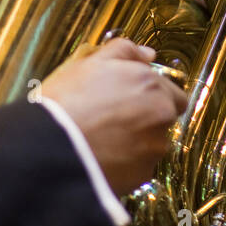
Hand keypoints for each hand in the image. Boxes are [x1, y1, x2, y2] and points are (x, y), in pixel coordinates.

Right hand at [40, 37, 187, 195]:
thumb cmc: (68, 101)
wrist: (52, 147)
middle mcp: (162, 115)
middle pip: (165, 117)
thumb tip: (148, 55)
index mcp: (152, 85)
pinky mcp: (143, 174)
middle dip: (147, 117)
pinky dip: (126, 163)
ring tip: (103, 138)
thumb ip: (125, 51)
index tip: (128, 98)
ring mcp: (154, 147)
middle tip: (113, 117)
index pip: (172, 91)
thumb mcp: (91, 63)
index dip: (151, 94)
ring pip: (153, 143)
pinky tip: (102, 156)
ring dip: (137, 141)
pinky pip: (139, 166)